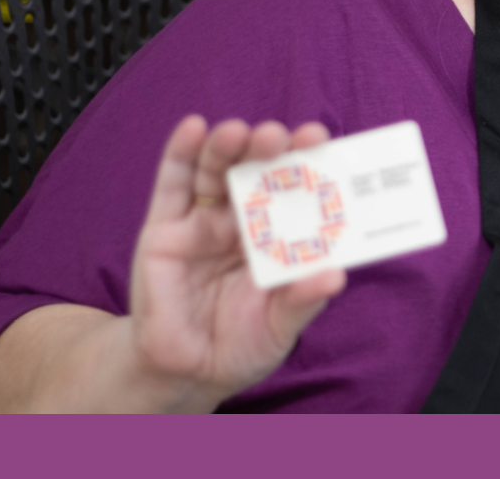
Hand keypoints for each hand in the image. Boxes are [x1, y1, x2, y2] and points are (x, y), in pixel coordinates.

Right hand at [126, 116, 345, 409]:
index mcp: (279, 236)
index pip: (297, 191)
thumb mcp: (280, 326)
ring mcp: (203, 222)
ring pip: (216, 173)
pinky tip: (194, 127)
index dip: (308, 166)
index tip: (322, 141)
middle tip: (285, 134)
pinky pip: (172, 185)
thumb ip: (302, 301)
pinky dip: (181, 153)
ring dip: (228, 147)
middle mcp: (243, 221)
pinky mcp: (163, 230)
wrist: (185, 372)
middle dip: (270, 151)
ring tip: (239, 131)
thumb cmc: (243, 344)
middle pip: (257, 173)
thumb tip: (335, 276)